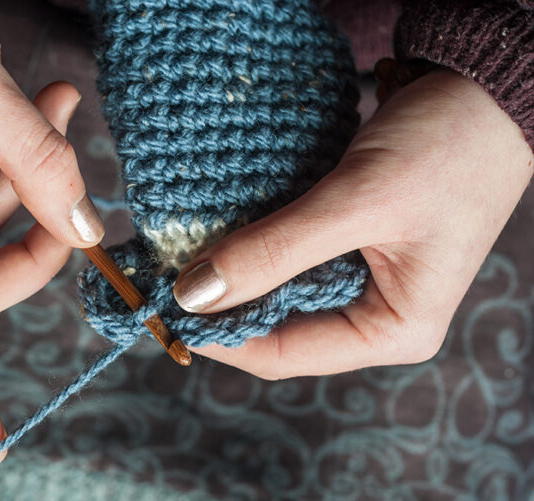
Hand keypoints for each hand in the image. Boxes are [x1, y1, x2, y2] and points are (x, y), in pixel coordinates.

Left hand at [172, 68, 533, 379]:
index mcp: (391, 331)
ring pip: (278, 290)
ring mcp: (361, 282)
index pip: (283, 354)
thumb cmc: (449, 149)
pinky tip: (221, 228)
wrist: (486, 94)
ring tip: (184, 249)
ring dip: (235, 270)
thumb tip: (195, 293)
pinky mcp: (349, 247)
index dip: (218, 335)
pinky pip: (289, 258)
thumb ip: (275, 251)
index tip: (164, 306)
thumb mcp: (357, 202)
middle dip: (223, 302)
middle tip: (165, 273)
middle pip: (277, 326)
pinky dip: (255, 243)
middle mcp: (374, 317)